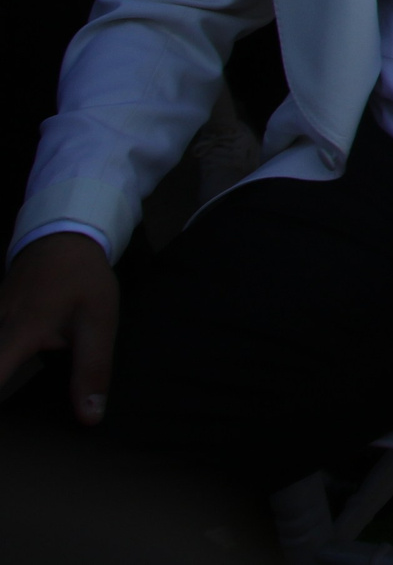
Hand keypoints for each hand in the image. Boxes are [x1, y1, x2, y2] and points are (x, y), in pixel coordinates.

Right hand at [0, 232, 118, 424]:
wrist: (64, 236)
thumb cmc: (83, 278)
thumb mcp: (99, 322)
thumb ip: (93, 369)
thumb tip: (90, 417)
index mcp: (18, 333)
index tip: (4, 440)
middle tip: (11, 440)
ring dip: (0, 377)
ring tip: (12, 403)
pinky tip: (7, 374)